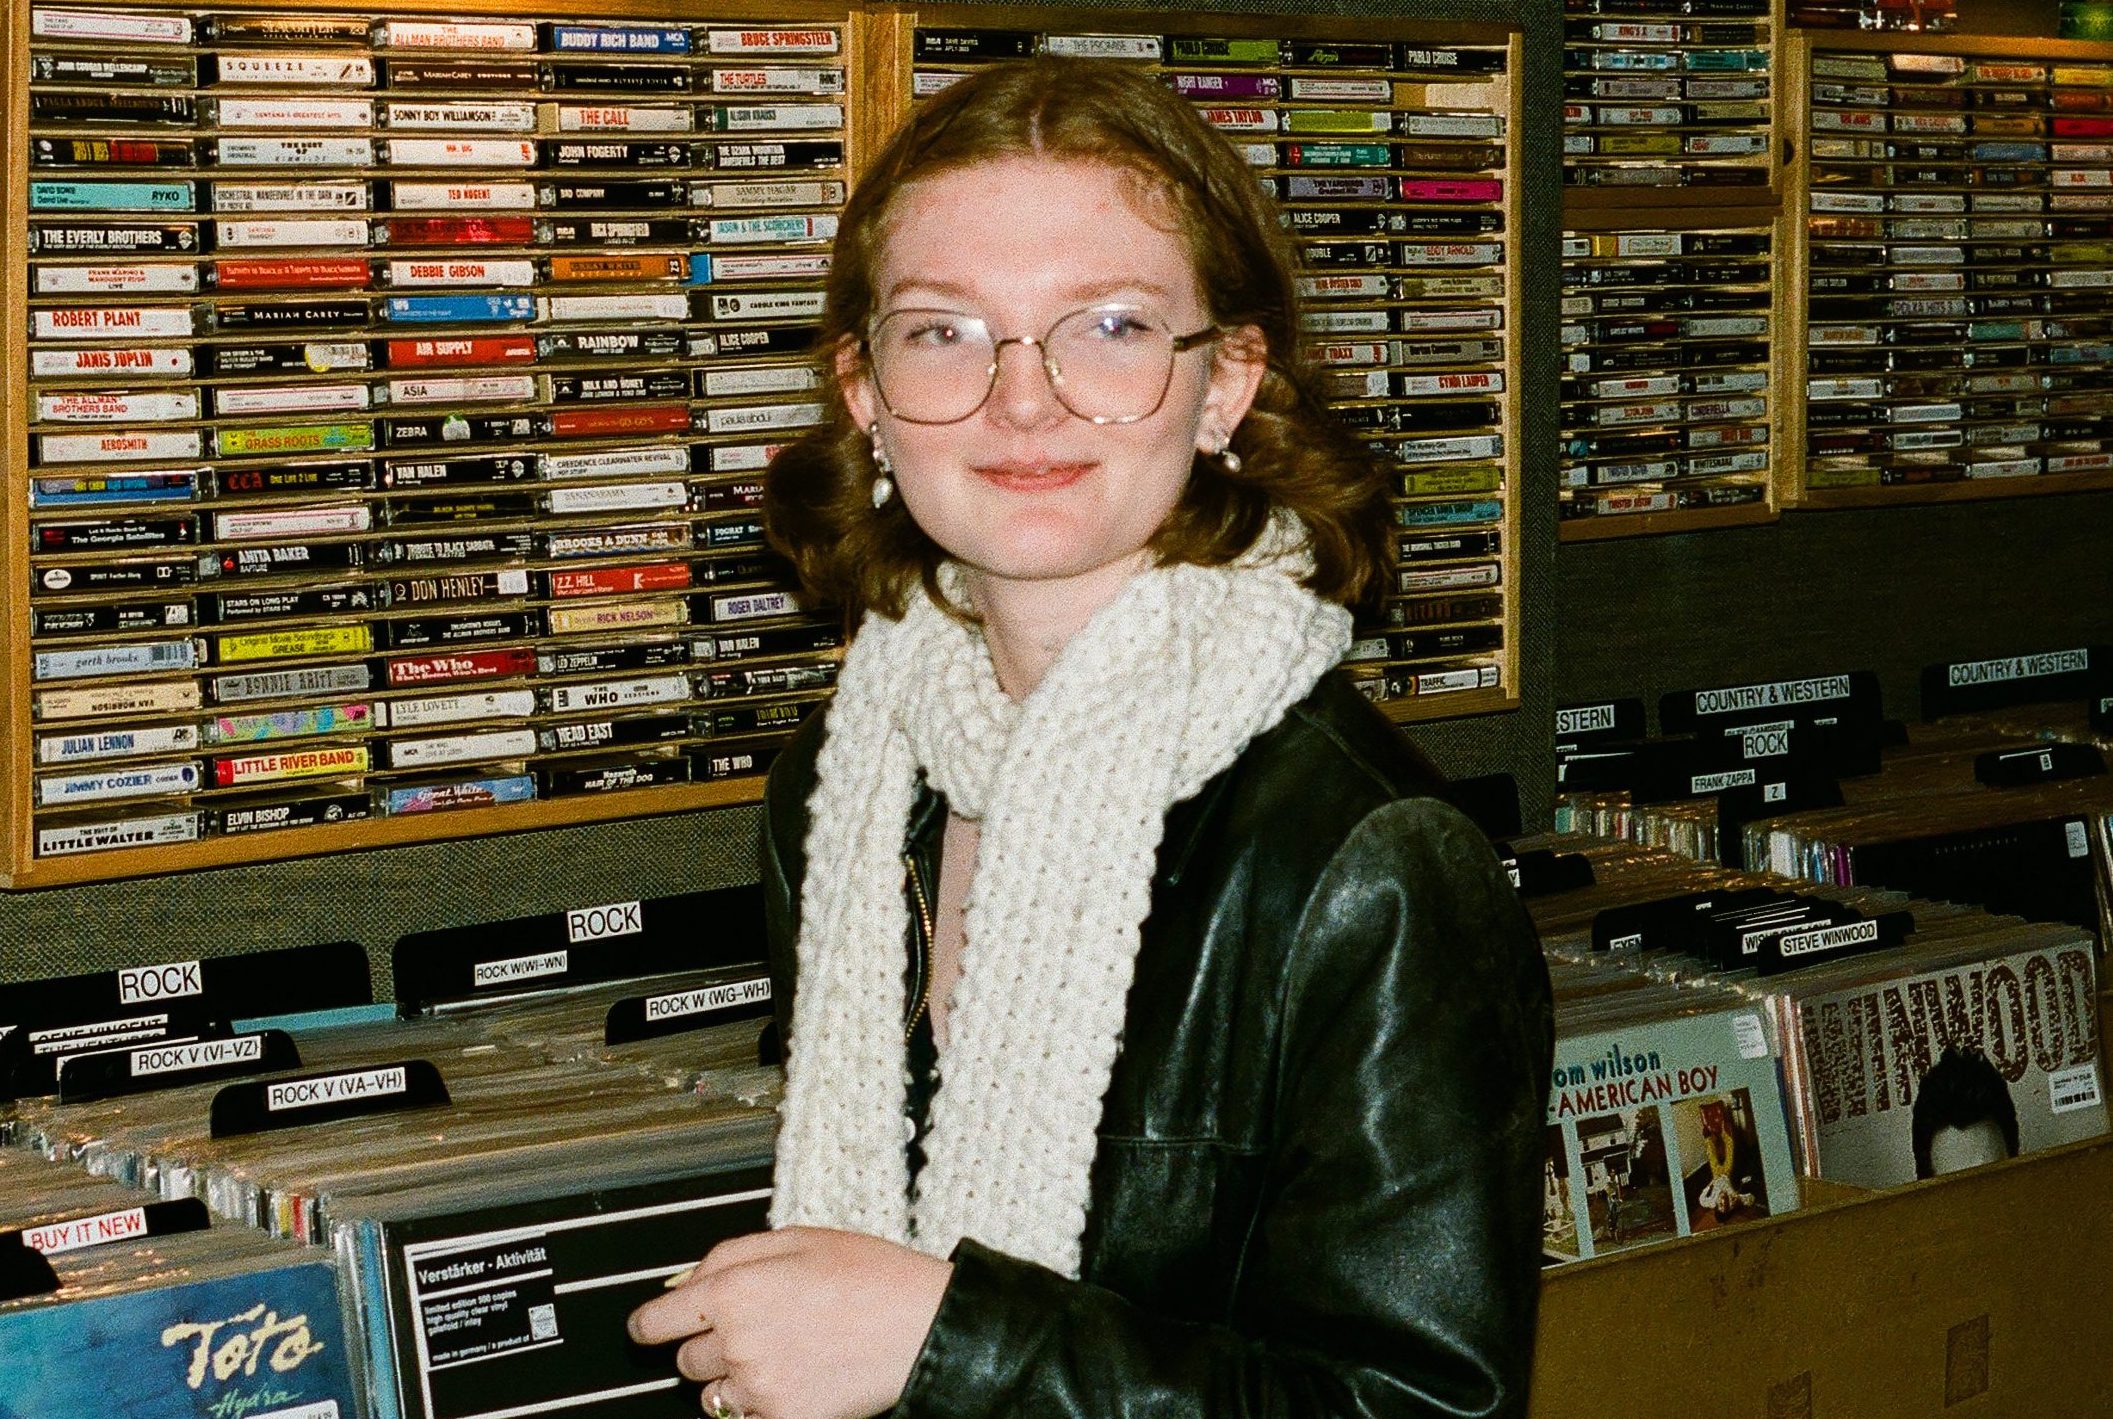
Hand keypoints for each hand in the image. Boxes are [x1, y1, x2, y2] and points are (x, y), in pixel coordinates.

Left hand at [628, 1226, 952, 1418]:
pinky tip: (796, 1377)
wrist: (923, 1326)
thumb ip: (730, 1255)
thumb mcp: (798, 1239)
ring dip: (731, 1379)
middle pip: (685, 1360)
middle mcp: (738, 1342)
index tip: (654, 1327)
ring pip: (712, 1396)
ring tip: (780, 1354)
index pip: (655, 1323)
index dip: (652, 1325)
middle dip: (709, 1344)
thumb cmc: (871, 1276)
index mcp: (735, 1290)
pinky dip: (760, 1405)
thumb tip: (683, 1282)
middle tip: (756, 1327)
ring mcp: (759, 1387)